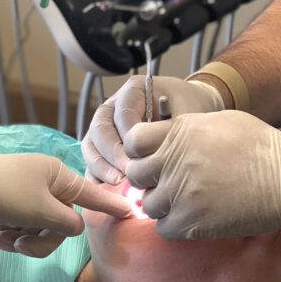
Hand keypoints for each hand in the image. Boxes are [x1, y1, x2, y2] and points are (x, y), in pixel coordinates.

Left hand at [0, 151, 130, 256]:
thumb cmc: (2, 193)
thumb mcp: (39, 211)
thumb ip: (66, 223)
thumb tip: (76, 228)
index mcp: (60, 176)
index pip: (93, 194)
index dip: (111, 205)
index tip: (131, 212)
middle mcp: (48, 183)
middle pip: (62, 221)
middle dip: (41, 238)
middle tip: (20, 243)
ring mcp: (29, 193)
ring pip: (42, 227)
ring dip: (23, 239)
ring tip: (1, 238)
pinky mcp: (12, 203)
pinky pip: (24, 225)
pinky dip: (11, 234)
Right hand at [81, 75, 223, 183]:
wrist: (189, 106)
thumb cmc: (187, 107)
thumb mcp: (186, 112)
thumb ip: (172, 129)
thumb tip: (159, 156)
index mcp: (133, 91)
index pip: (122, 114)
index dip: (129, 138)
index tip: (141, 158)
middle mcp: (114, 105)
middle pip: (100, 129)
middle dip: (112, 154)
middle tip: (127, 174)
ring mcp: (105, 124)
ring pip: (92, 145)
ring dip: (101, 166)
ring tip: (119, 182)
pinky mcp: (103, 144)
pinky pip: (92, 158)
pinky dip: (97, 174)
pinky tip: (109, 190)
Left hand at [125, 112, 280, 239]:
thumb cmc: (260, 147)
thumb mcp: (221, 122)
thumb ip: (186, 129)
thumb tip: (166, 138)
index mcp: (181, 131)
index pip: (134, 140)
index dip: (140, 150)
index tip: (153, 156)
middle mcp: (175, 161)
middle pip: (135, 174)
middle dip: (148, 178)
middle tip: (167, 181)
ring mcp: (180, 193)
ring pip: (148, 203)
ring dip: (163, 203)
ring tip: (185, 199)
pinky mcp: (190, 221)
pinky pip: (163, 227)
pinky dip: (175, 224)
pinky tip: (193, 215)